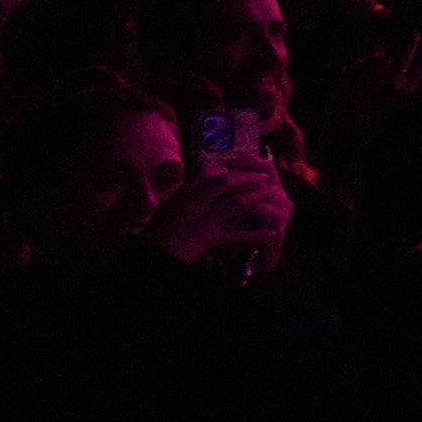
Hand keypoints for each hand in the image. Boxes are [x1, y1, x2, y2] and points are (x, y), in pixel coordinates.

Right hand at [146, 165, 293, 271]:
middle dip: (247, 178)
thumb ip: (184, 198)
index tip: (241, 167)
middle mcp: (191, 204)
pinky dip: (254, 235)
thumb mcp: (168, 210)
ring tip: (271, 196)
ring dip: (256, 198)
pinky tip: (270, 233)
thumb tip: (199, 186)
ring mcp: (199, 220)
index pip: (207, 173)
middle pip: (224, 183)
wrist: (150, 254)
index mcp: (181, 195)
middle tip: (264, 178)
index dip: (227, 168)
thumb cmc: (156, 235)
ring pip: (234, 203)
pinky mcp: (205, 239)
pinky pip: (235, 236)